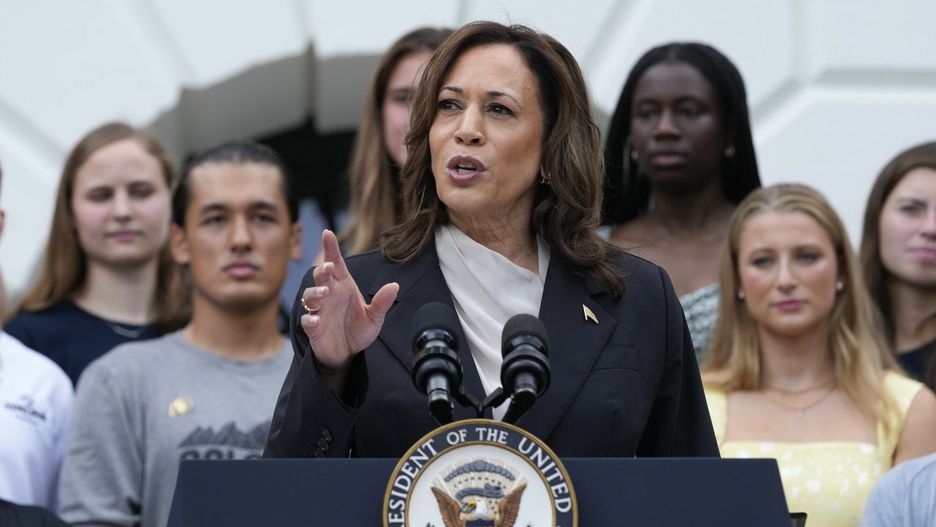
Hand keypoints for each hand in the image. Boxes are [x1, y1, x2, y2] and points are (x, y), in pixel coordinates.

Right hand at [300, 230, 398, 390]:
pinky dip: (310, 318)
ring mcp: (319, 310)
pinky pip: (307, 319)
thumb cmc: (358, 331)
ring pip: (310, 295)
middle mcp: (330, 294)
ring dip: (315, 292)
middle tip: (328, 268)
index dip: (331, 248)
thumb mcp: (374, 318)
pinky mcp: (313, 327)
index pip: (336, 264)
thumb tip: (394, 286)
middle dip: (322, 270)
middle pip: (320, 276)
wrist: (347, 354)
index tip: (327, 233)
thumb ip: (382, 303)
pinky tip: (316, 319)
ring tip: (325, 294)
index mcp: (344, 287)